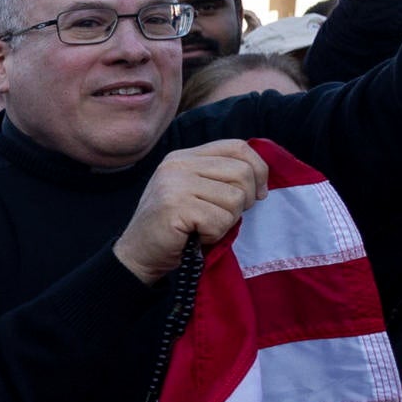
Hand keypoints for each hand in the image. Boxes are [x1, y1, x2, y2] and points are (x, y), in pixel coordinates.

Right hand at [111, 140, 269, 282]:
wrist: (138, 255)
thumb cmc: (175, 227)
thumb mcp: (197, 192)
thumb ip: (220, 178)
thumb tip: (262, 181)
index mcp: (184, 156)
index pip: (237, 147)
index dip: (258, 169)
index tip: (258, 194)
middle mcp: (178, 164)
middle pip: (242, 172)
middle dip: (244, 201)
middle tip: (223, 217)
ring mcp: (174, 184)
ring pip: (235, 198)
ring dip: (226, 221)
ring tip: (204, 227)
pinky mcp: (175, 207)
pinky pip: (220, 220)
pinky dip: (214, 234)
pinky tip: (196, 236)